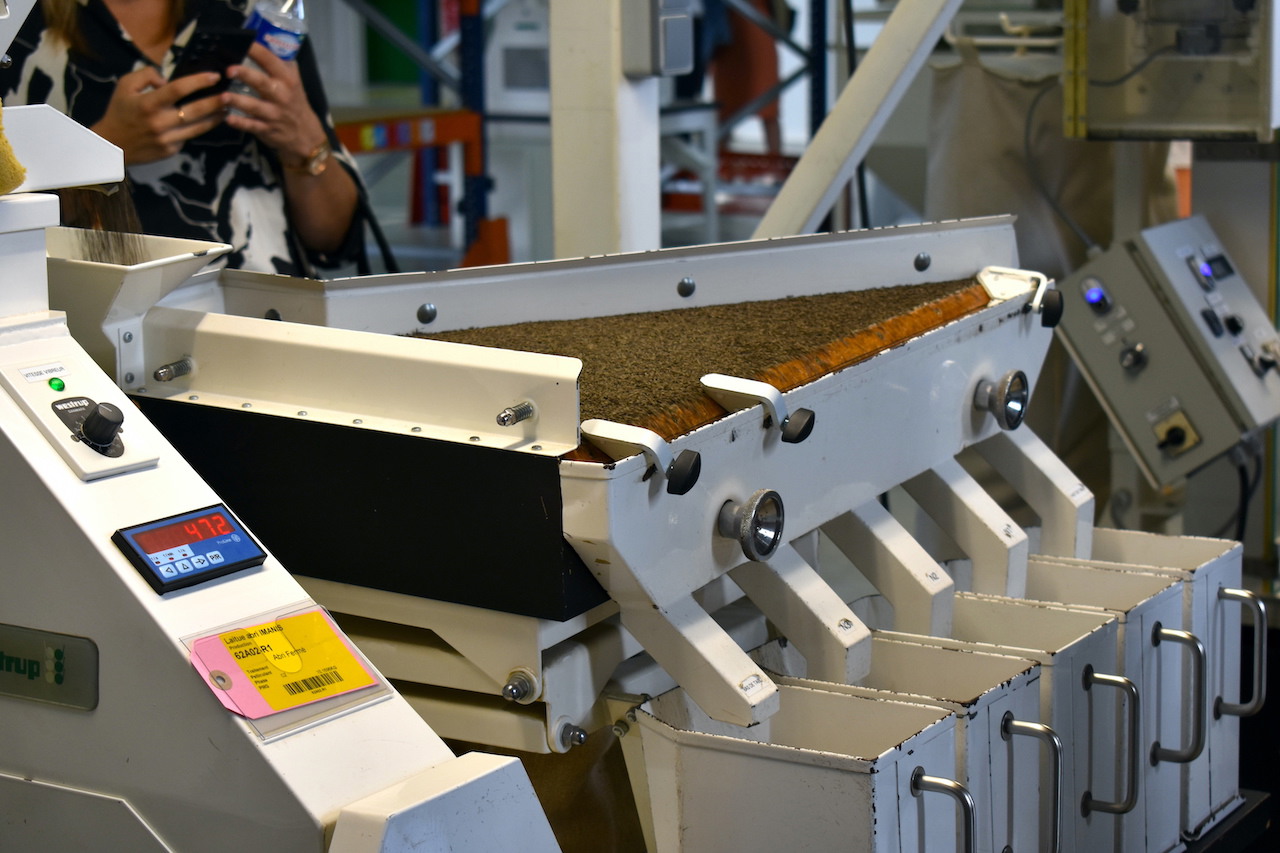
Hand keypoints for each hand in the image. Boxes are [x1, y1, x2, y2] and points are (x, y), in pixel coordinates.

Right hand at [91, 67, 228, 163]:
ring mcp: (168, 139)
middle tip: (230, 95)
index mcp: (149, 104)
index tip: (215, 76)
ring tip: (227, 109)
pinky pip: (189, 136)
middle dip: (216, 102)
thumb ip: (146, 75)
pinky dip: (199, 128)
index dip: (199, 82)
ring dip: (215, 118)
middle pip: (196, 111)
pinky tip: (209, 121)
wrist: (112, 145)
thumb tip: (167, 80)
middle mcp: (160, 122)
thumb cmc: (120, 111)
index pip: (179, 89)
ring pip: (198, 127)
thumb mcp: (125, 85)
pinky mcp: (171, 151)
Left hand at [223, 43, 327, 167]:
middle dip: (246, 75)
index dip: (256, 50)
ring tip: (223, 96)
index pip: (271, 60)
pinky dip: (240, 123)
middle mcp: (281, 95)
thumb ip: (280, 64)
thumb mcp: (293, 81)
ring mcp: (273, 114)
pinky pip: (252, 126)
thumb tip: (262, 42)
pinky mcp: (267, 129)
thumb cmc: (294, 102)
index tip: (242, 42)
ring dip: (238, 101)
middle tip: (229, 70)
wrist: (305, 134)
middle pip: (262, 83)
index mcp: (287, 79)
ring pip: (254, 106)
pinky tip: (228, 118)